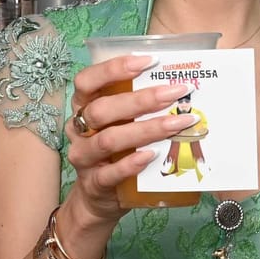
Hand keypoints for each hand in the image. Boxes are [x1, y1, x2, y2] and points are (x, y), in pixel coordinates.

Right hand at [60, 54, 198, 234]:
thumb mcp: (121, 124)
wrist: (99, 197)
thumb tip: (180, 85)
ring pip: (108, 140)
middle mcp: (79, 129)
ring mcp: (84, 157)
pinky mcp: (94, 184)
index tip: (149, 61)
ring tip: (176, 123)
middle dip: (141, 99)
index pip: (87, 81)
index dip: (114, 68)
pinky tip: (151, 156)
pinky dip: (131, 164)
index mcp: (84, 106)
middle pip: (101, 109)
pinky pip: (109, 173)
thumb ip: (139, 106)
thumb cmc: (115, 151)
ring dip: (146, 130)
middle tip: (175, 92)